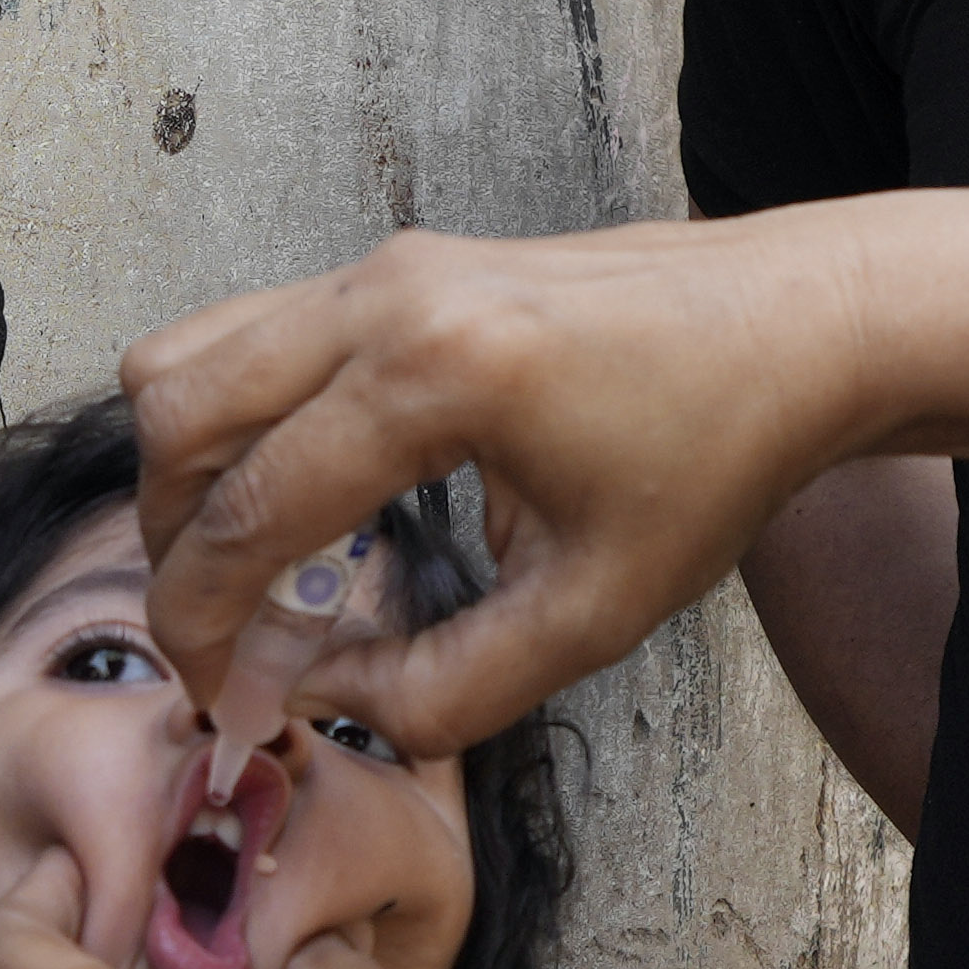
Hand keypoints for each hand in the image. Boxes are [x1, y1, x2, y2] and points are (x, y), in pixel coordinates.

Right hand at [116, 187, 968, 751]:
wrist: (798, 322)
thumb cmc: (714, 454)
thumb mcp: (596, 612)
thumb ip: (450, 686)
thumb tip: (327, 703)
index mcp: (436, 377)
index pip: (250, 508)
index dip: (205, 621)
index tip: (215, 698)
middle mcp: (386, 298)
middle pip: (179, 413)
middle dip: (171, 543)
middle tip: (219, 640)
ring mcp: (384, 266)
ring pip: (191, 354)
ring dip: (186, 471)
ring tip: (239, 570)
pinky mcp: (397, 266)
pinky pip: (251, 333)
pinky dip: (235, 420)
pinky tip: (297, 500)